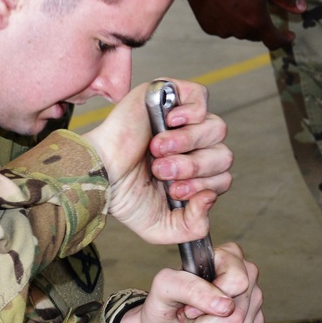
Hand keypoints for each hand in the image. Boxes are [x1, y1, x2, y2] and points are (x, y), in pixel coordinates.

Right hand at [82, 80, 231, 244]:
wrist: (98, 171)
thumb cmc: (122, 194)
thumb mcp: (161, 226)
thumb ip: (192, 227)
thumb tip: (211, 198)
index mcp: (192, 174)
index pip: (222, 178)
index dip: (204, 186)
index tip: (174, 191)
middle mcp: (191, 147)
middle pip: (222, 154)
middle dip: (194, 168)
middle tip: (162, 171)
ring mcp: (182, 120)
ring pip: (215, 128)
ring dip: (188, 143)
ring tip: (159, 149)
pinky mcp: (169, 95)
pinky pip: (201, 96)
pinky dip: (192, 112)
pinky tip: (172, 123)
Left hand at [119, 243, 263, 322]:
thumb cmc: (163, 306)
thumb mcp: (165, 287)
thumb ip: (189, 286)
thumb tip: (223, 304)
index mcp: (228, 258)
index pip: (237, 282)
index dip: (210, 300)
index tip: (189, 308)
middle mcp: (246, 280)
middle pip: (236, 315)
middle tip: (186, 321)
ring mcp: (251, 306)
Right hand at [188, 0, 305, 50]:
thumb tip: (302, 9)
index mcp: (256, 21)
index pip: (274, 41)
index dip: (284, 40)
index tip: (288, 35)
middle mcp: (240, 31)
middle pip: (256, 34)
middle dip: (261, 24)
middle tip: (258, 7)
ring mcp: (223, 31)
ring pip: (239, 31)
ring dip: (243, 22)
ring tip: (237, 2)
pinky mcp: (209, 28)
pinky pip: (224, 28)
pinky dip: (227, 21)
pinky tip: (223, 5)